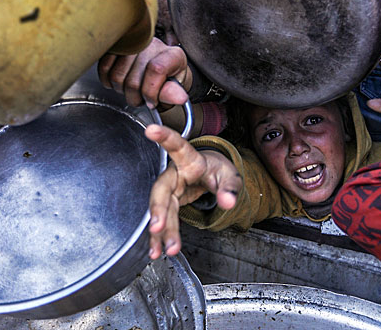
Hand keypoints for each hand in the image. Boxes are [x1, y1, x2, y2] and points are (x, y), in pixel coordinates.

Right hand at [97, 37, 190, 108]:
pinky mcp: (117, 46)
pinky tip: (118, 83)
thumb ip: (172, 93)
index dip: (150, 91)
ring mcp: (133, 44)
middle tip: (141, 99)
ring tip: (131, 90)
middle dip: (135, 97)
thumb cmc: (168, 80)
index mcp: (172, 55)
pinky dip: (107, 80)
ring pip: (116, 75)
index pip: (156, 70)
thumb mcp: (174, 88)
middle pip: (133, 78)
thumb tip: (180, 98)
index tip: (151, 102)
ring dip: (121, 90)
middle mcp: (152, 45)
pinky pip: (104, 65)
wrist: (159, 70)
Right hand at [145, 125, 241, 258]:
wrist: (211, 176)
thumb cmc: (218, 171)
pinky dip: (159, 237)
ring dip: (160, 231)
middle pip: (162, 189)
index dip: (165, 137)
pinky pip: (163, 220)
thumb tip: (228, 202)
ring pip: (161, 210)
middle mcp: (175, 174)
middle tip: (157, 226)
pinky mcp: (169, 204)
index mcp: (190, 160)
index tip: (151, 129)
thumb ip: (230, 188)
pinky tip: (156, 251)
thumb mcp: (230, 176)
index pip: (177, 146)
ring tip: (159, 250)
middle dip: (159, 209)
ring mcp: (169, 190)